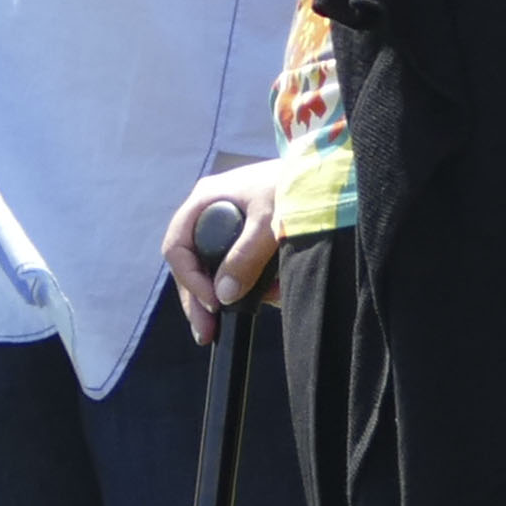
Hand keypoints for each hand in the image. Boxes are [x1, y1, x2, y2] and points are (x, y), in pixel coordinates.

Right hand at [164, 158, 290, 336]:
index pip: (177, 247)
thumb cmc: (295, 184)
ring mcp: (228, 226)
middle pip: (192, 266)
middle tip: (207, 333)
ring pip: (217, 271)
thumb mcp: (270, 221)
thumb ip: (246, 256)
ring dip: (234, 296)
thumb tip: (223, 296)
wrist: (328, 171)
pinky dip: (257, 286)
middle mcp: (210, 214)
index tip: (211, 303)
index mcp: (205, 201)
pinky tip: (275, 292)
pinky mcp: (249, 240)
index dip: (189, 279)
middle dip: (201, 301)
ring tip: (260, 306)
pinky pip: (241, 269)